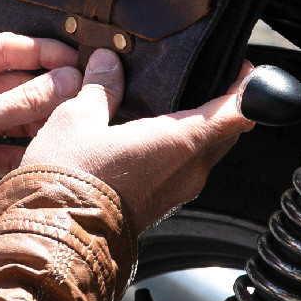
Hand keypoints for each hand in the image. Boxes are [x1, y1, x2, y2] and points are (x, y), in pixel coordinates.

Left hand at [0, 34, 80, 250]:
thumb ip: (24, 99)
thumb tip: (69, 77)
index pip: (0, 49)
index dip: (40, 52)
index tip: (76, 57)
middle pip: (13, 80)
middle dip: (48, 86)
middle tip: (86, 88)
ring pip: (18, 112)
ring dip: (45, 116)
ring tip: (78, 116)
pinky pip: (15, 142)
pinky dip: (35, 143)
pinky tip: (58, 142)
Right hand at [20, 50, 254, 230]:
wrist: (54, 239)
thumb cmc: (68, 182)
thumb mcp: (77, 117)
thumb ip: (100, 87)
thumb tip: (107, 61)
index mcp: (179, 141)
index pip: (236, 111)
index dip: (246, 86)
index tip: (243, 68)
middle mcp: (189, 170)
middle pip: (226, 131)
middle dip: (222, 105)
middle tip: (206, 79)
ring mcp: (177, 192)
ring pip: (205, 152)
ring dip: (198, 129)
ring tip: (169, 104)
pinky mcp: (161, 205)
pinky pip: (184, 170)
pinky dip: (178, 150)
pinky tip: (147, 136)